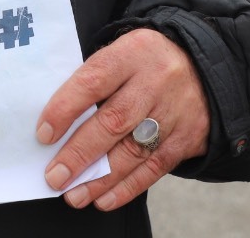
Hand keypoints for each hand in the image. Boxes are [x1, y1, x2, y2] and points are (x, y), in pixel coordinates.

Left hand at [37, 28, 209, 211]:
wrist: (206, 65)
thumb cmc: (147, 61)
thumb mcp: (124, 52)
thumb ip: (96, 79)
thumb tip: (57, 123)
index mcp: (133, 52)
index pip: (93, 80)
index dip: (65, 109)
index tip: (43, 134)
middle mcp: (156, 81)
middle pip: (113, 121)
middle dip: (79, 153)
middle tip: (55, 176)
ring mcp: (175, 111)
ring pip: (133, 150)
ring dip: (100, 178)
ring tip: (74, 194)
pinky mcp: (188, 137)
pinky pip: (155, 167)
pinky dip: (127, 187)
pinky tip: (104, 198)